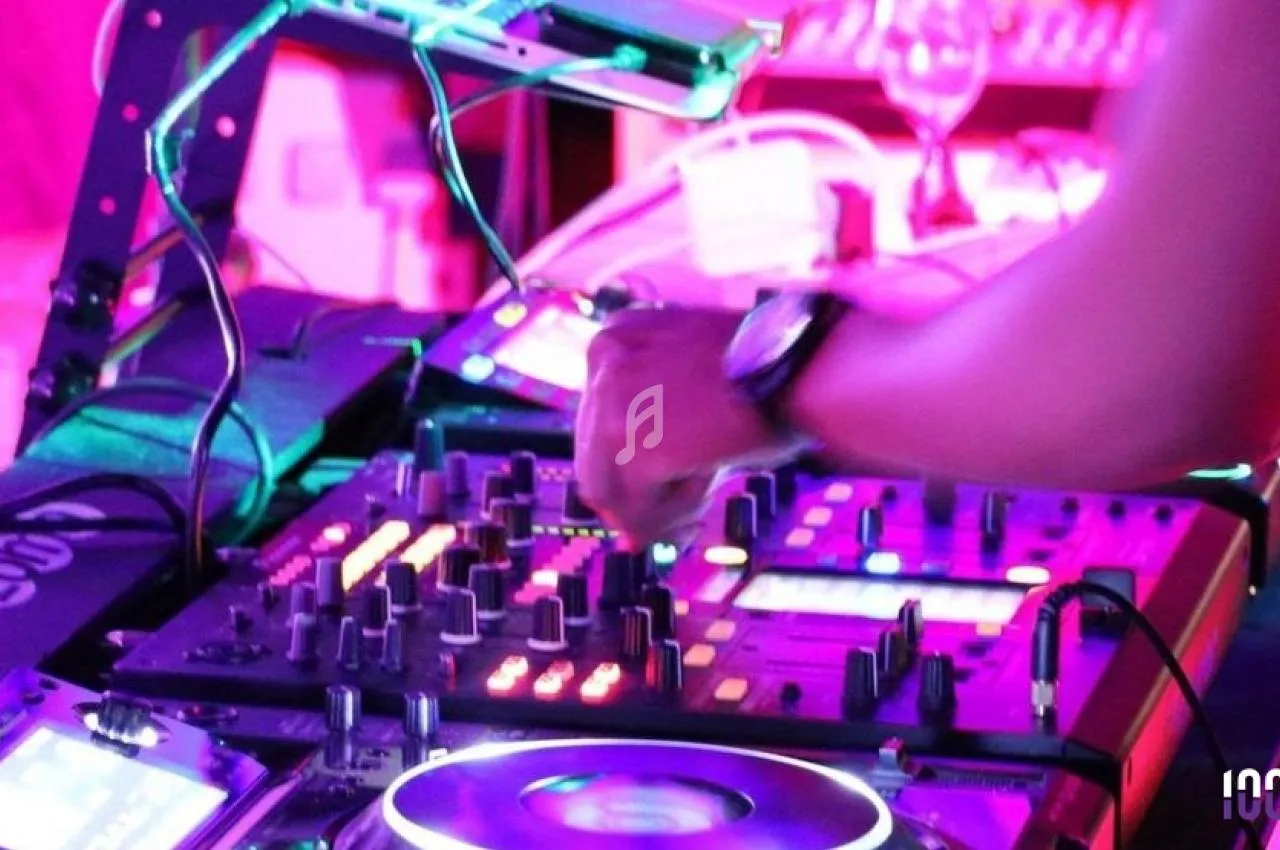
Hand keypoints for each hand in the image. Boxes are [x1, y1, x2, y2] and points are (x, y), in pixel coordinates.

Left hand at [575, 306, 793, 548]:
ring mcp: (614, 404)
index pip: (597, 423)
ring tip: (699, 506)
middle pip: (595, 463)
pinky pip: (642, 509)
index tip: (654, 497)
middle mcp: (604, 362)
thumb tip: (635, 498)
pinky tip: (708, 493)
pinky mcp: (637, 447)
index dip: (625, 471)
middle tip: (678, 525)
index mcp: (616, 335)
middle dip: (636, 501)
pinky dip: (677, 513)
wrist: (808, 366)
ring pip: (613, 493)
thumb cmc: (773, 370)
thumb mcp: (699, 371)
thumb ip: (660, 417)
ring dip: (659, 510)